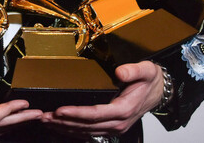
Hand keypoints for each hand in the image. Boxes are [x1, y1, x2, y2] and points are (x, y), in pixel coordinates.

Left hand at [41, 61, 165, 136]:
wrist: (159, 91)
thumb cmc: (151, 81)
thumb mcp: (146, 70)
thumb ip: (134, 70)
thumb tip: (120, 72)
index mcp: (124, 109)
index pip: (95, 114)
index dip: (76, 113)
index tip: (60, 110)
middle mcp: (118, 122)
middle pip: (86, 125)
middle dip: (64, 122)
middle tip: (44, 116)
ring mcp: (115, 127)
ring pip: (86, 131)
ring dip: (65, 128)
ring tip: (47, 121)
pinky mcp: (111, 127)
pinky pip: (90, 132)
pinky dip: (73, 131)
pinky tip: (60, 127)